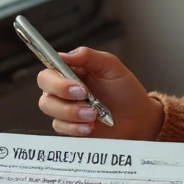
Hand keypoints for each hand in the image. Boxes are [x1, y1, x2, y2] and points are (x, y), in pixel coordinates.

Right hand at [35, 46, 164, 139]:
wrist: (138, 117)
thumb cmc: (125, 89)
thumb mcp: (111, 66)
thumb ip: (87, 56)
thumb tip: (62, 55)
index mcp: (70, 72)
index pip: (48, 73)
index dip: (56, 81)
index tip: (77, 87)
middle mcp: (63, 91)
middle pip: (45, 92)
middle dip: (62, 96)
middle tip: (85, 98)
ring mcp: (65, 110)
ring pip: (51, 110)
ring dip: (71, 113)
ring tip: (93, 115)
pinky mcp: (70, 127)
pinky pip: (60, 128)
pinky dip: (75, 128)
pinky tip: (90, 127)